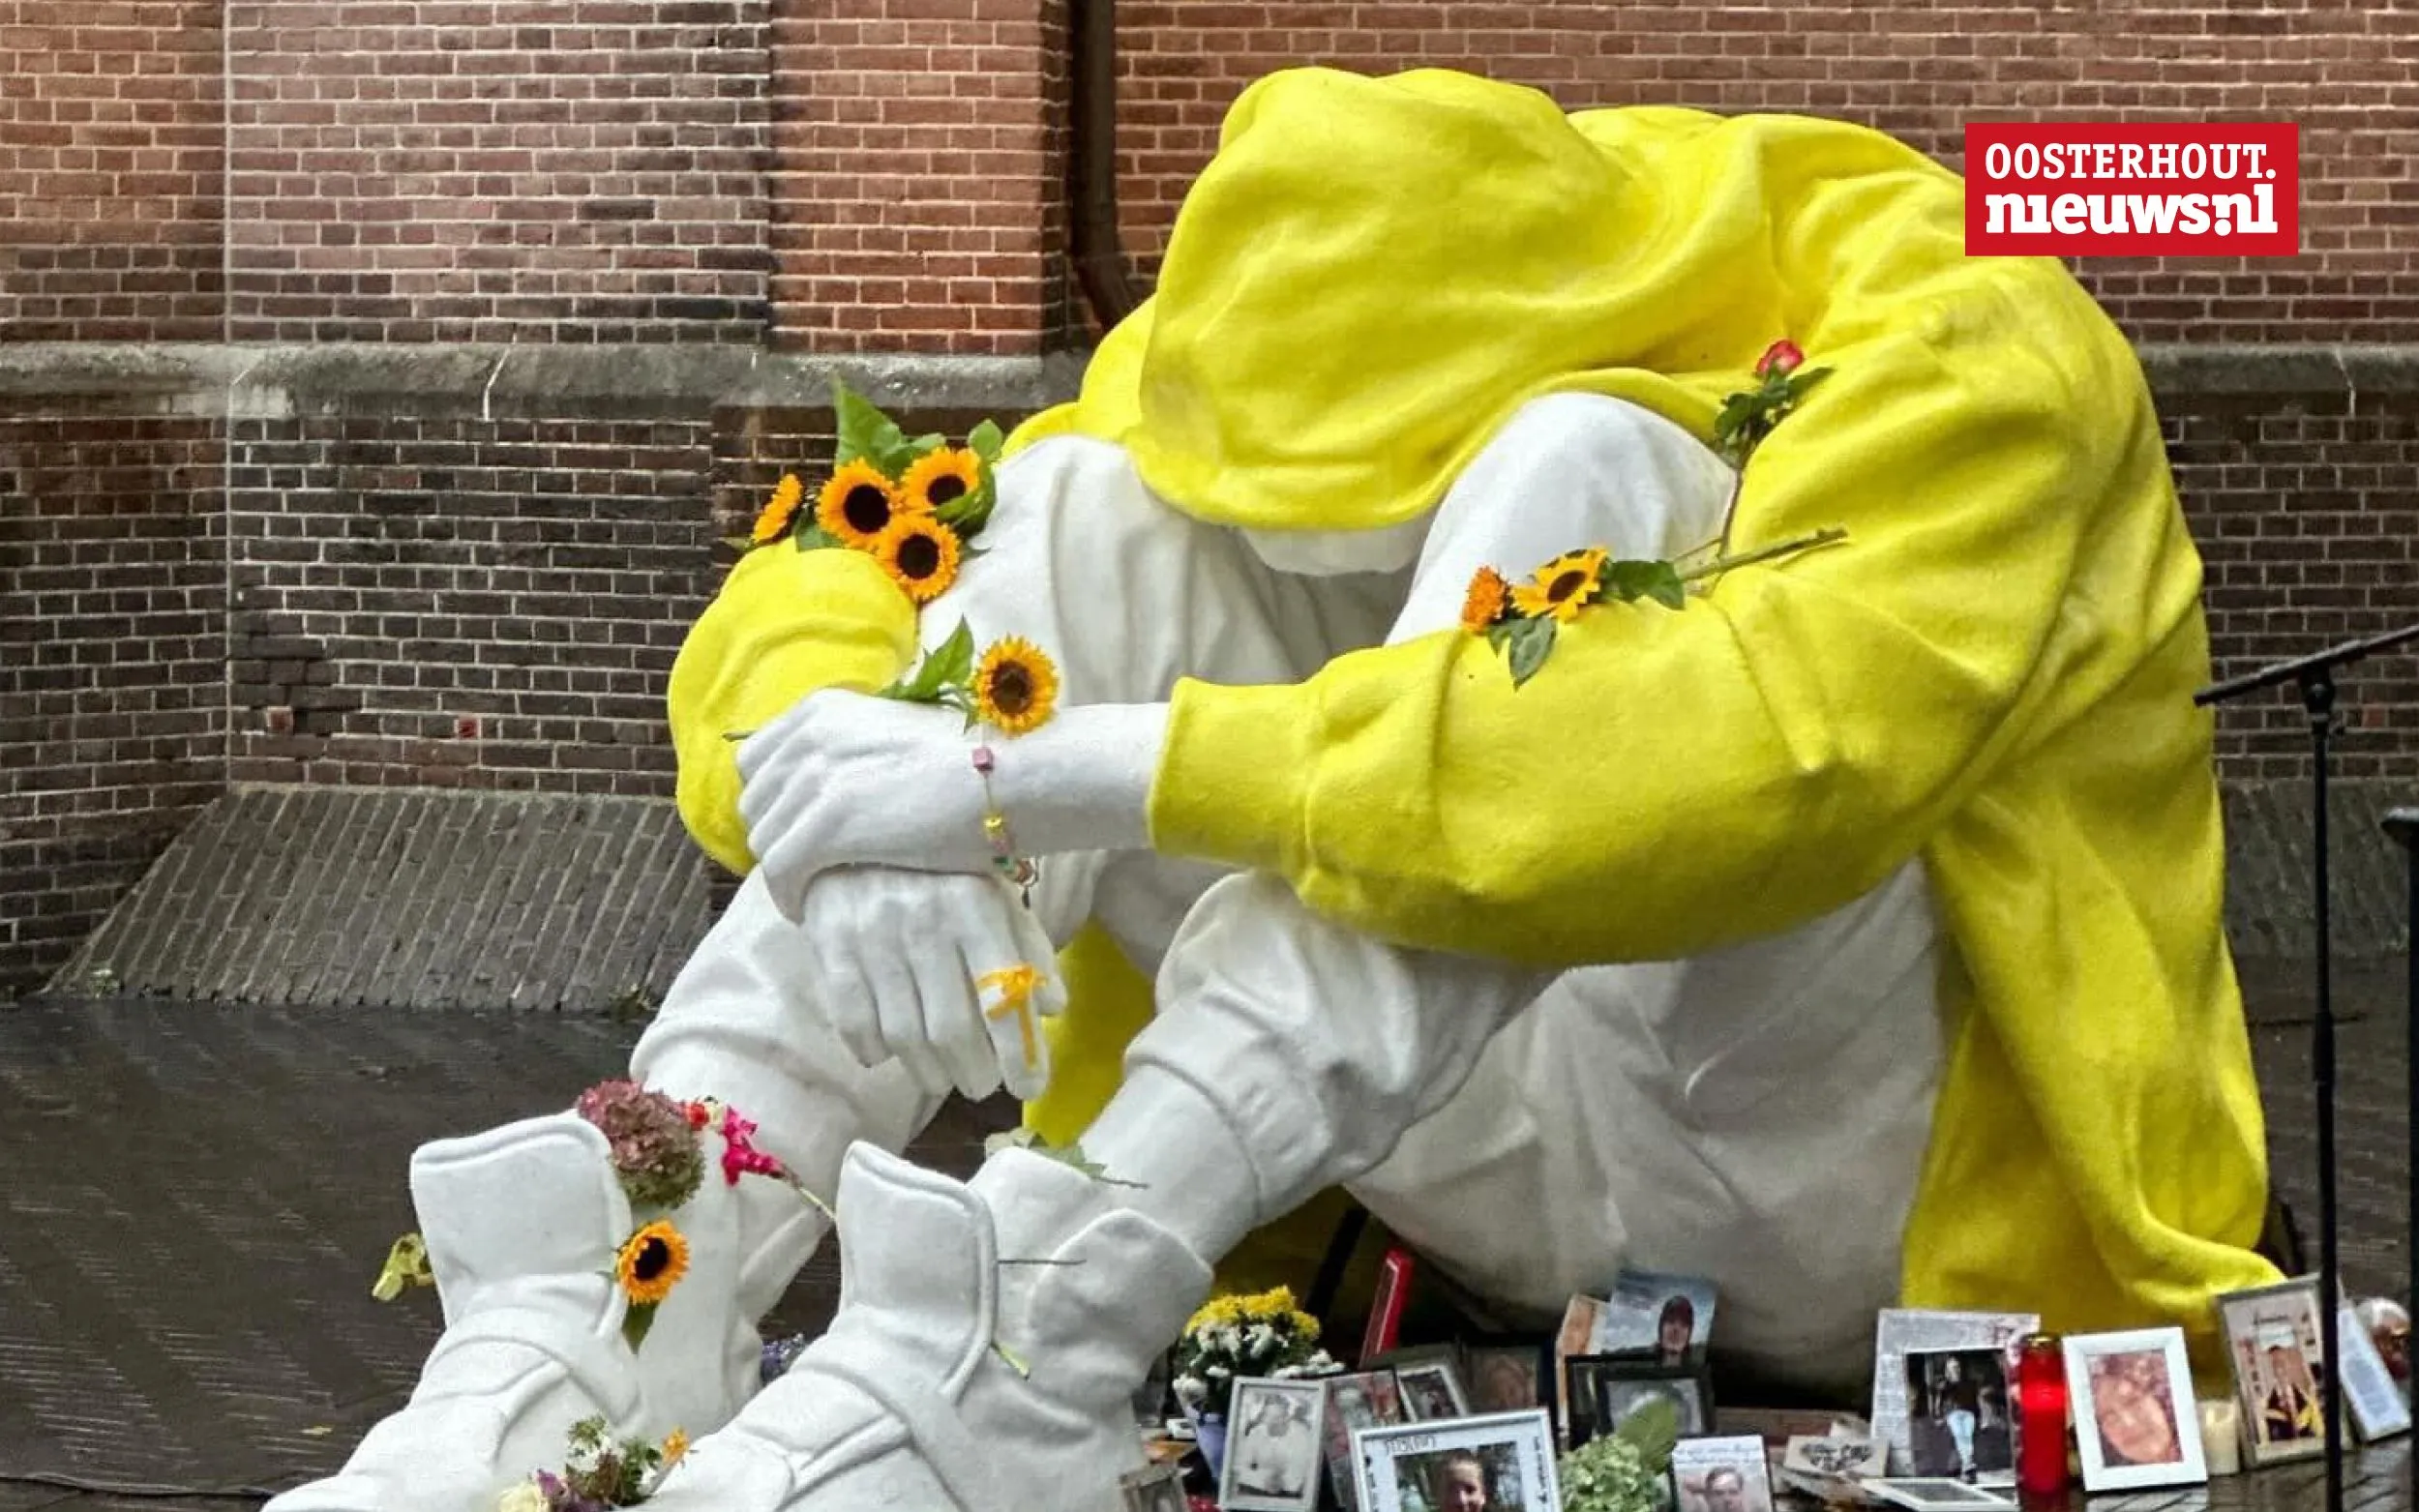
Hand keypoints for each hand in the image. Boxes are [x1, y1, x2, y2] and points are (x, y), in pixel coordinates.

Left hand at [735, 686, 1165, 925]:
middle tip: (808, 870)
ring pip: (766, 840)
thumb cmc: (980, 762)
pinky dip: (790, 897)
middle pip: (757, 803)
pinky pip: (782, 872)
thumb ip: (859, 752)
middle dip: (777, 839)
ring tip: (814, 893)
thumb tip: (843, 789)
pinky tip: (810, 912)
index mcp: (824, 710)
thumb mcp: (901, 736)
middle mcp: (811, 736)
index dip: (773, 802)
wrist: (1019, 776)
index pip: (758, 760)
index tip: (796, 832)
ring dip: (786, 872)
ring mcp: (817, 779)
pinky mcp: (829, 825)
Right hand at [799, 866, 1065, 1100]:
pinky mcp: (831, 946)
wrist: (858, 829)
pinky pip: (854, 1023)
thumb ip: (1027, 948)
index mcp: (975, 904)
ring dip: (929, 1072)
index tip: (1030, 1087)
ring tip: (944, 1077)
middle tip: (984, 1085)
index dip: (1018, 1054)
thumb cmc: (942, 871)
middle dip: (974, 1073)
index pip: (1002, 997)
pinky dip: (875, 1052)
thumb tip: (1050, 1007)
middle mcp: (924, 920)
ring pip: (903, 1035)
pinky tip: (891, 1054)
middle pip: (951, 1029)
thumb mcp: (995, 894)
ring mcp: (872, 935)